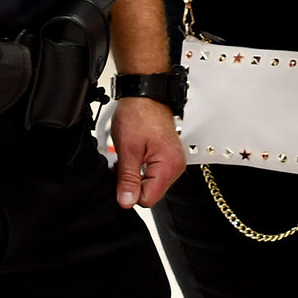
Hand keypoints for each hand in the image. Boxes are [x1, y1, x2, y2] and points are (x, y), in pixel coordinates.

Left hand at [111, 95, 185, 209]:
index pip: (147, 200)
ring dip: (135, 176)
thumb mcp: (128, 149)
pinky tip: (134, 157)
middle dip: (132, 183)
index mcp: (168, 166)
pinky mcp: (168, 159)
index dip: (129, 191)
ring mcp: (173, 162)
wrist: (145, 96)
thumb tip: (126, 202)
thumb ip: (128, 179)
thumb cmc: (139, 115)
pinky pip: (152, 174)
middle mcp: (176, 166)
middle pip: (149, 193)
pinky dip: (140, 169)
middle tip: (123, 163)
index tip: (122, 176)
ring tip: (129, 157)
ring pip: (149, 184)